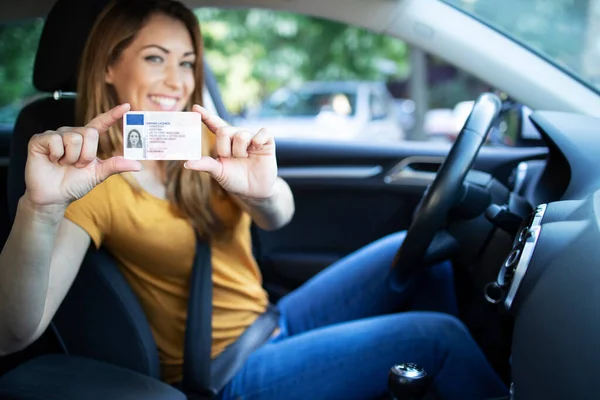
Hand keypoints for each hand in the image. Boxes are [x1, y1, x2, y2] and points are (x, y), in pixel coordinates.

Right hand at [24, 103, 141, 208]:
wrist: (54, 197)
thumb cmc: (74, 183)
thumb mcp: (98, 174)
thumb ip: (115, 166)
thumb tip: (138, 165)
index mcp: (87, 140)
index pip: (101, 123)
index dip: (113, 114)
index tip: (127, 106)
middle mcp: (72, 133)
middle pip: (90, 133)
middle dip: (87, 155)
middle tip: (76, 166)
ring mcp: (56, 135)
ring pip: (74, 138)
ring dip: (71, 158)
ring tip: (63, 164)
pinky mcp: (40, 139)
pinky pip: (56, 141)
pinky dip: (57, 156)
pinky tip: (52, 160)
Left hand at [184, 105, 276, 198]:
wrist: (254, 191)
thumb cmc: (235, 180)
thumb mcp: (219, 173)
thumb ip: (205, 165)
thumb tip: (186, 163)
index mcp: (224, 142)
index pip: (214, 124)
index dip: (206, 116)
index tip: (195, 108)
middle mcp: (237, 136)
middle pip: (224, 131)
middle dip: (225, 149)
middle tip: (232, 159)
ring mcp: (252, 137)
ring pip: (241, 134)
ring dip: (240, 151)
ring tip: (245, 158)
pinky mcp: (267, 141)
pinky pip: (263, 132)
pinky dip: (258, 140)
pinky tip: (257, 148)